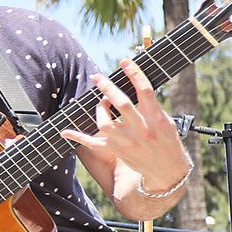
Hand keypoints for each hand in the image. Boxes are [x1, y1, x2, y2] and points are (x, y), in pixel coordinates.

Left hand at [60, 59, 189, 190]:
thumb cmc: (166, 139)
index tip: (124, 61)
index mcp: (155, 117)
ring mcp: (127, 141)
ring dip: (100, 109)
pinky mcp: (116, 150)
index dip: (134, 74)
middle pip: (121, 104)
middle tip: (97, 77)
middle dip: (108, 88)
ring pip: (105, 123)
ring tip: (102, 103)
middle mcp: (140, 129)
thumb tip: (133, 84)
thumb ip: (149, 105)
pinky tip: (64, 131)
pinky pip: (93, 144)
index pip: (145, 91)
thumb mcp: (165, 120)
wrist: (167, 170)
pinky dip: (77, 137)